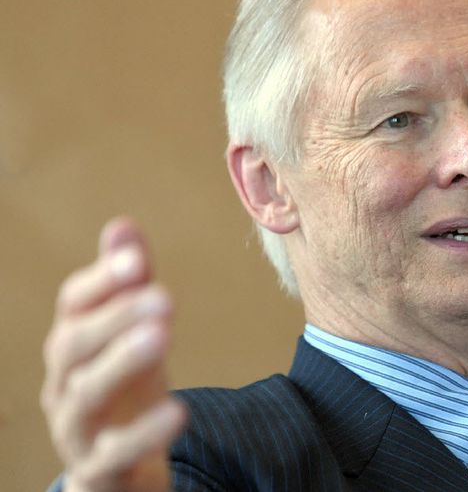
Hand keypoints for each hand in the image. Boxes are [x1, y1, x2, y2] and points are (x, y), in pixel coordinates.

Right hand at [41, 218, 186, 491]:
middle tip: (164, 298)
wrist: (118, 468)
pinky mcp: (98, 468)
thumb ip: (128, 284)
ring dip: (122, 361)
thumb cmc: (125, 390)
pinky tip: (178, 411)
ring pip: (85, 393)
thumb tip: (122, 226)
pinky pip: (115, 451)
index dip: (102, 281)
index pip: (74, 304)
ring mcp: (76, 427)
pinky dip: (144, 432)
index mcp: (74, 342)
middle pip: (74, 344)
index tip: (136, 260)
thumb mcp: (132, 335)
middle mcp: (64, 381)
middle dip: (116, 316)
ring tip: (163, 337)